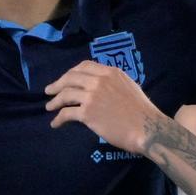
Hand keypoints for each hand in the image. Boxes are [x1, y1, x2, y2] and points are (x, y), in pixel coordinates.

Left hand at [44, 61, 164, 152]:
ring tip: (49, 107)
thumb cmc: (141, 111)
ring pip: (65, 94)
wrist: (146, 128)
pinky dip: (58, 118)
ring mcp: (92, 96)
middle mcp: (99, 80)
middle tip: (49, 91)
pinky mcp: (87, 112)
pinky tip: (56, 124)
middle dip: (57, 84)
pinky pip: (66, 113)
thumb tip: (99, 86)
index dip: (71, 72)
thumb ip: (113, 83)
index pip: (84, 65)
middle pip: (70, 77)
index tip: (65, 79)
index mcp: (110, 72)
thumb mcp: (129, 87)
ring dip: (55, 101)